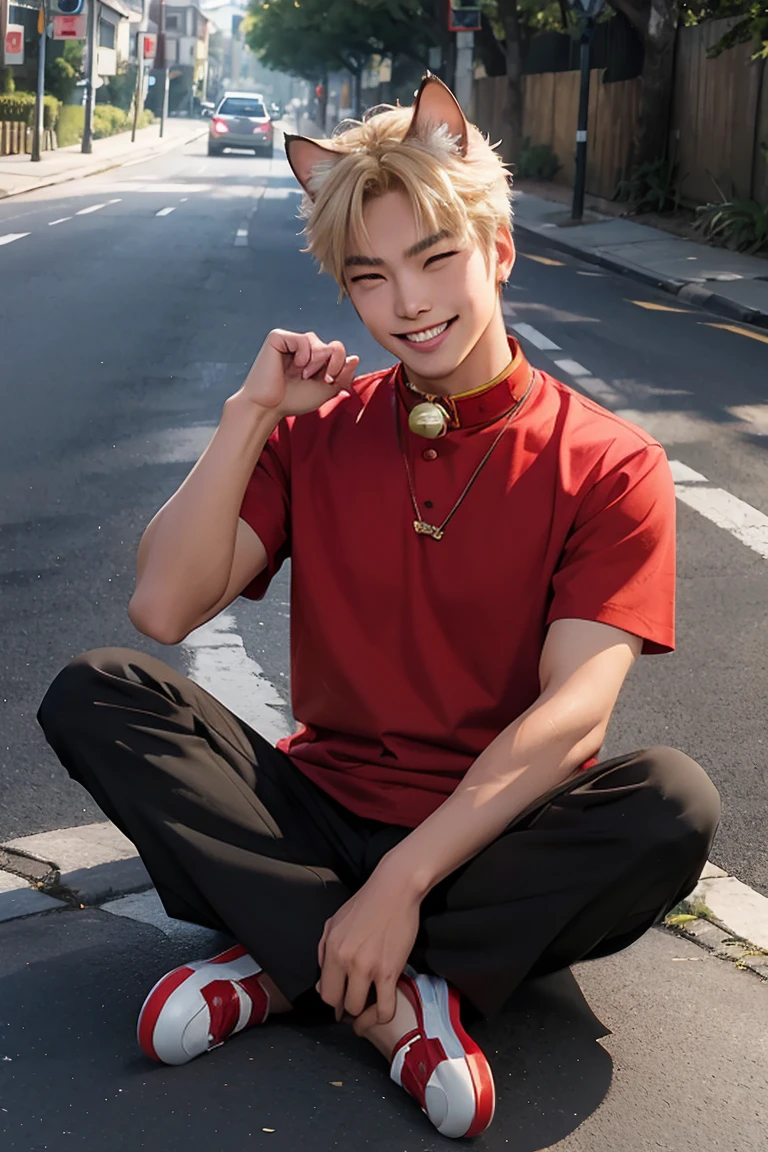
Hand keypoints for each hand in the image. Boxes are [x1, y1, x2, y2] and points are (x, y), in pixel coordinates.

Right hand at [235, 329, 358, 417]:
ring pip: (319, 342)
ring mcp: (292, 341)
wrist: (268, 407)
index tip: (328, 381)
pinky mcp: (279, 337)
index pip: (339, 352)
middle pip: (333, 345)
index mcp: (316, 359)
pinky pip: (303, 339)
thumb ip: (342, 375)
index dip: (340, 366)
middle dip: (329, 365)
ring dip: (315, 362)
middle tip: (312, 378)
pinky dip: (302, 355)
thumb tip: (355, 358)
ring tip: (301, 374)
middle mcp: (305, 348)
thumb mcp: (325, 390)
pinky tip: (293, 365)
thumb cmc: (293, 400)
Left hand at [316, 869, 420, 1030]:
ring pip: (358, 1009)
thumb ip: (323, 949)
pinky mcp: (390, 971)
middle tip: (355, 1003)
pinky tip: (379, 1014)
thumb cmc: (367, 903)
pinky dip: (380, 1017)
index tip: (340, 1001)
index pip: (324, 992)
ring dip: (363, 1012)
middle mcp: (346, 961)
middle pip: (339, 1003)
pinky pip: (385, 1009)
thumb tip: (321, 976)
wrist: (395, 890)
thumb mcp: (334, 921)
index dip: (333, 1000)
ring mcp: (368, 968)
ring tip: (367, 1009)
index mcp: (332, 949)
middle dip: (346, 1007)